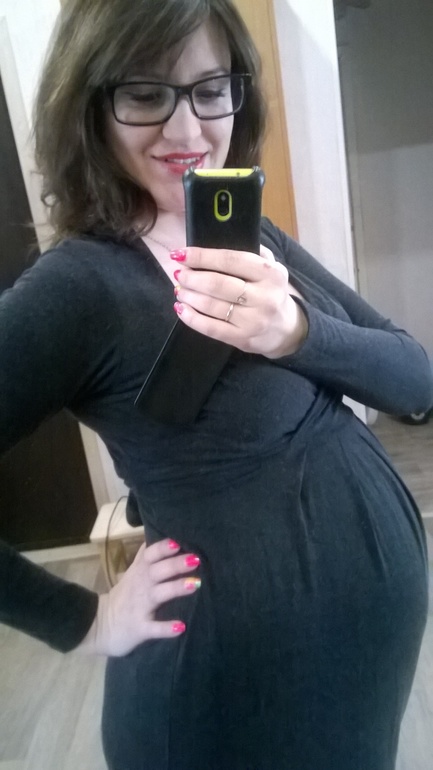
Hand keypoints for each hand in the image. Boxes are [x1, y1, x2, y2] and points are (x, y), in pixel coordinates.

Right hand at [77, 539, 200, 656]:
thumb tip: (164, 535)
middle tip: (195, 559)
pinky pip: (153, 628)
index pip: (149, 555)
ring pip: (158, 595)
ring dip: (176, 588)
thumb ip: (146, 556)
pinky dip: (166, 628)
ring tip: (195, 584)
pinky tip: (180, 627)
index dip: (162, 548)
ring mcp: (139, 607)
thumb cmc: (125, 596)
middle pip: (157, 571)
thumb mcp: (133, 572)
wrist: (99, 625)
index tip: (177, 542)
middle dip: (175, 564)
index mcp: (139, 572)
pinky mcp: (139, 628)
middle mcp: (141, 586)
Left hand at [171, 246, 307, 357]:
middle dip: (191, 277)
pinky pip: (211, 328)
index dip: (201, 256)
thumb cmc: (271, 292)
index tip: (180, 254)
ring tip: (179, 290)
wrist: (287, 329)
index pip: (229, 260)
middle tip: (179, 274)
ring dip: (189, 296)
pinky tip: (181, 309)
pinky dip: (191, 318)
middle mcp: (264, 296)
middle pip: (217, 284)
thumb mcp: (270, 268)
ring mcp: (253, 320)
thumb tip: (212, 242)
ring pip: (211, 306)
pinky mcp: (243, 339)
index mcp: (269, 273)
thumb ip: (250, 253)